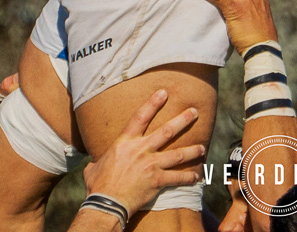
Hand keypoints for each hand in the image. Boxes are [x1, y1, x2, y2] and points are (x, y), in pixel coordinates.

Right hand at [81, 89, 204, 216]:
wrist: (107, 203)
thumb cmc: (98, 185)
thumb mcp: (94, 167)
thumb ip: (97, 161)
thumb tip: (93, 164)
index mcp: (125, 142)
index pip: (141, 116)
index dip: (153, 103)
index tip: (164, 93)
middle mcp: (141, 150)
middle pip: (167, 131)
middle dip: (183, 120)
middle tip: (194, 112)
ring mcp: (151, 164)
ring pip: (177, 154)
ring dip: (192, 150)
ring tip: (202, 147)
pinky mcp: (157, 180)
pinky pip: (177, 178)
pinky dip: (188, 178)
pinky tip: (196, 177)